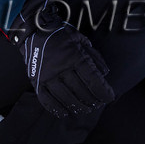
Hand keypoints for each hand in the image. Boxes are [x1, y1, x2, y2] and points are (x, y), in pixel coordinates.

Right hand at [7, 0, 114, 117]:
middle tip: (98, 103)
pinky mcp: (36, 81)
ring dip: (78, 107)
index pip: (93, 79)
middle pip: (81, 91)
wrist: (35, 31)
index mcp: (74, 56)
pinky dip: (56, 109)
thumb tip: (105, 73)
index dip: (103, 91)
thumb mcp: (80, 40)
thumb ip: (93, 56)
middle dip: (93, 100)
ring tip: (86, 109)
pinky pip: (47, 100)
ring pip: (66, 98)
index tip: (110, 97)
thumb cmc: (60, 35)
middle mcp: (61, 68)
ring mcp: (47, 76)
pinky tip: (65, 112)